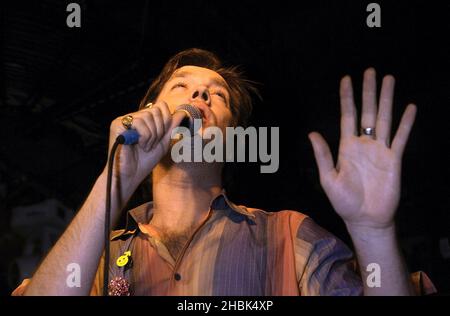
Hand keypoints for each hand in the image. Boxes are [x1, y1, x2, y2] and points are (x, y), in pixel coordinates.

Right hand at [106, 101, 183, 190]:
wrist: (131, 175)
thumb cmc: (145, 161)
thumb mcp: (163, 142)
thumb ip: (171, 127)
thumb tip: (182, 112)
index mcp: (142, 119)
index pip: (160, 106)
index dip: (166, 120)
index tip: (161, 137)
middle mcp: (132, 117)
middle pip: (155, 110)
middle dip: (159, 130)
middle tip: (152, 145)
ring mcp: (124, 120)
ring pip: (148, 116)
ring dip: (152, 136)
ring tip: (145, 147)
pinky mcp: (117, 125)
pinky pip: (139, 123)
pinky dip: (145, 137)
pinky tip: (139, 146)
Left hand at [309, 68, 416, 229]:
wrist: (365, 219)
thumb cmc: (344, 201)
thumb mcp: (328, 179)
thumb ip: (323, 155)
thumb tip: (312, 133)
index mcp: (346, 146)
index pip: (347, 116)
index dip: (347, 98)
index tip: (346, 79)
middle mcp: (364, 144)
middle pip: (367, 111)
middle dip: (368, 91)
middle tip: (370, 71)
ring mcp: (380, 150)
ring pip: (384, 118)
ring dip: (387, 99)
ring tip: (389, 79)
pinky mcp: (394, 159)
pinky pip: (401, 137)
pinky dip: (406, 123)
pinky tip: (409, 107)